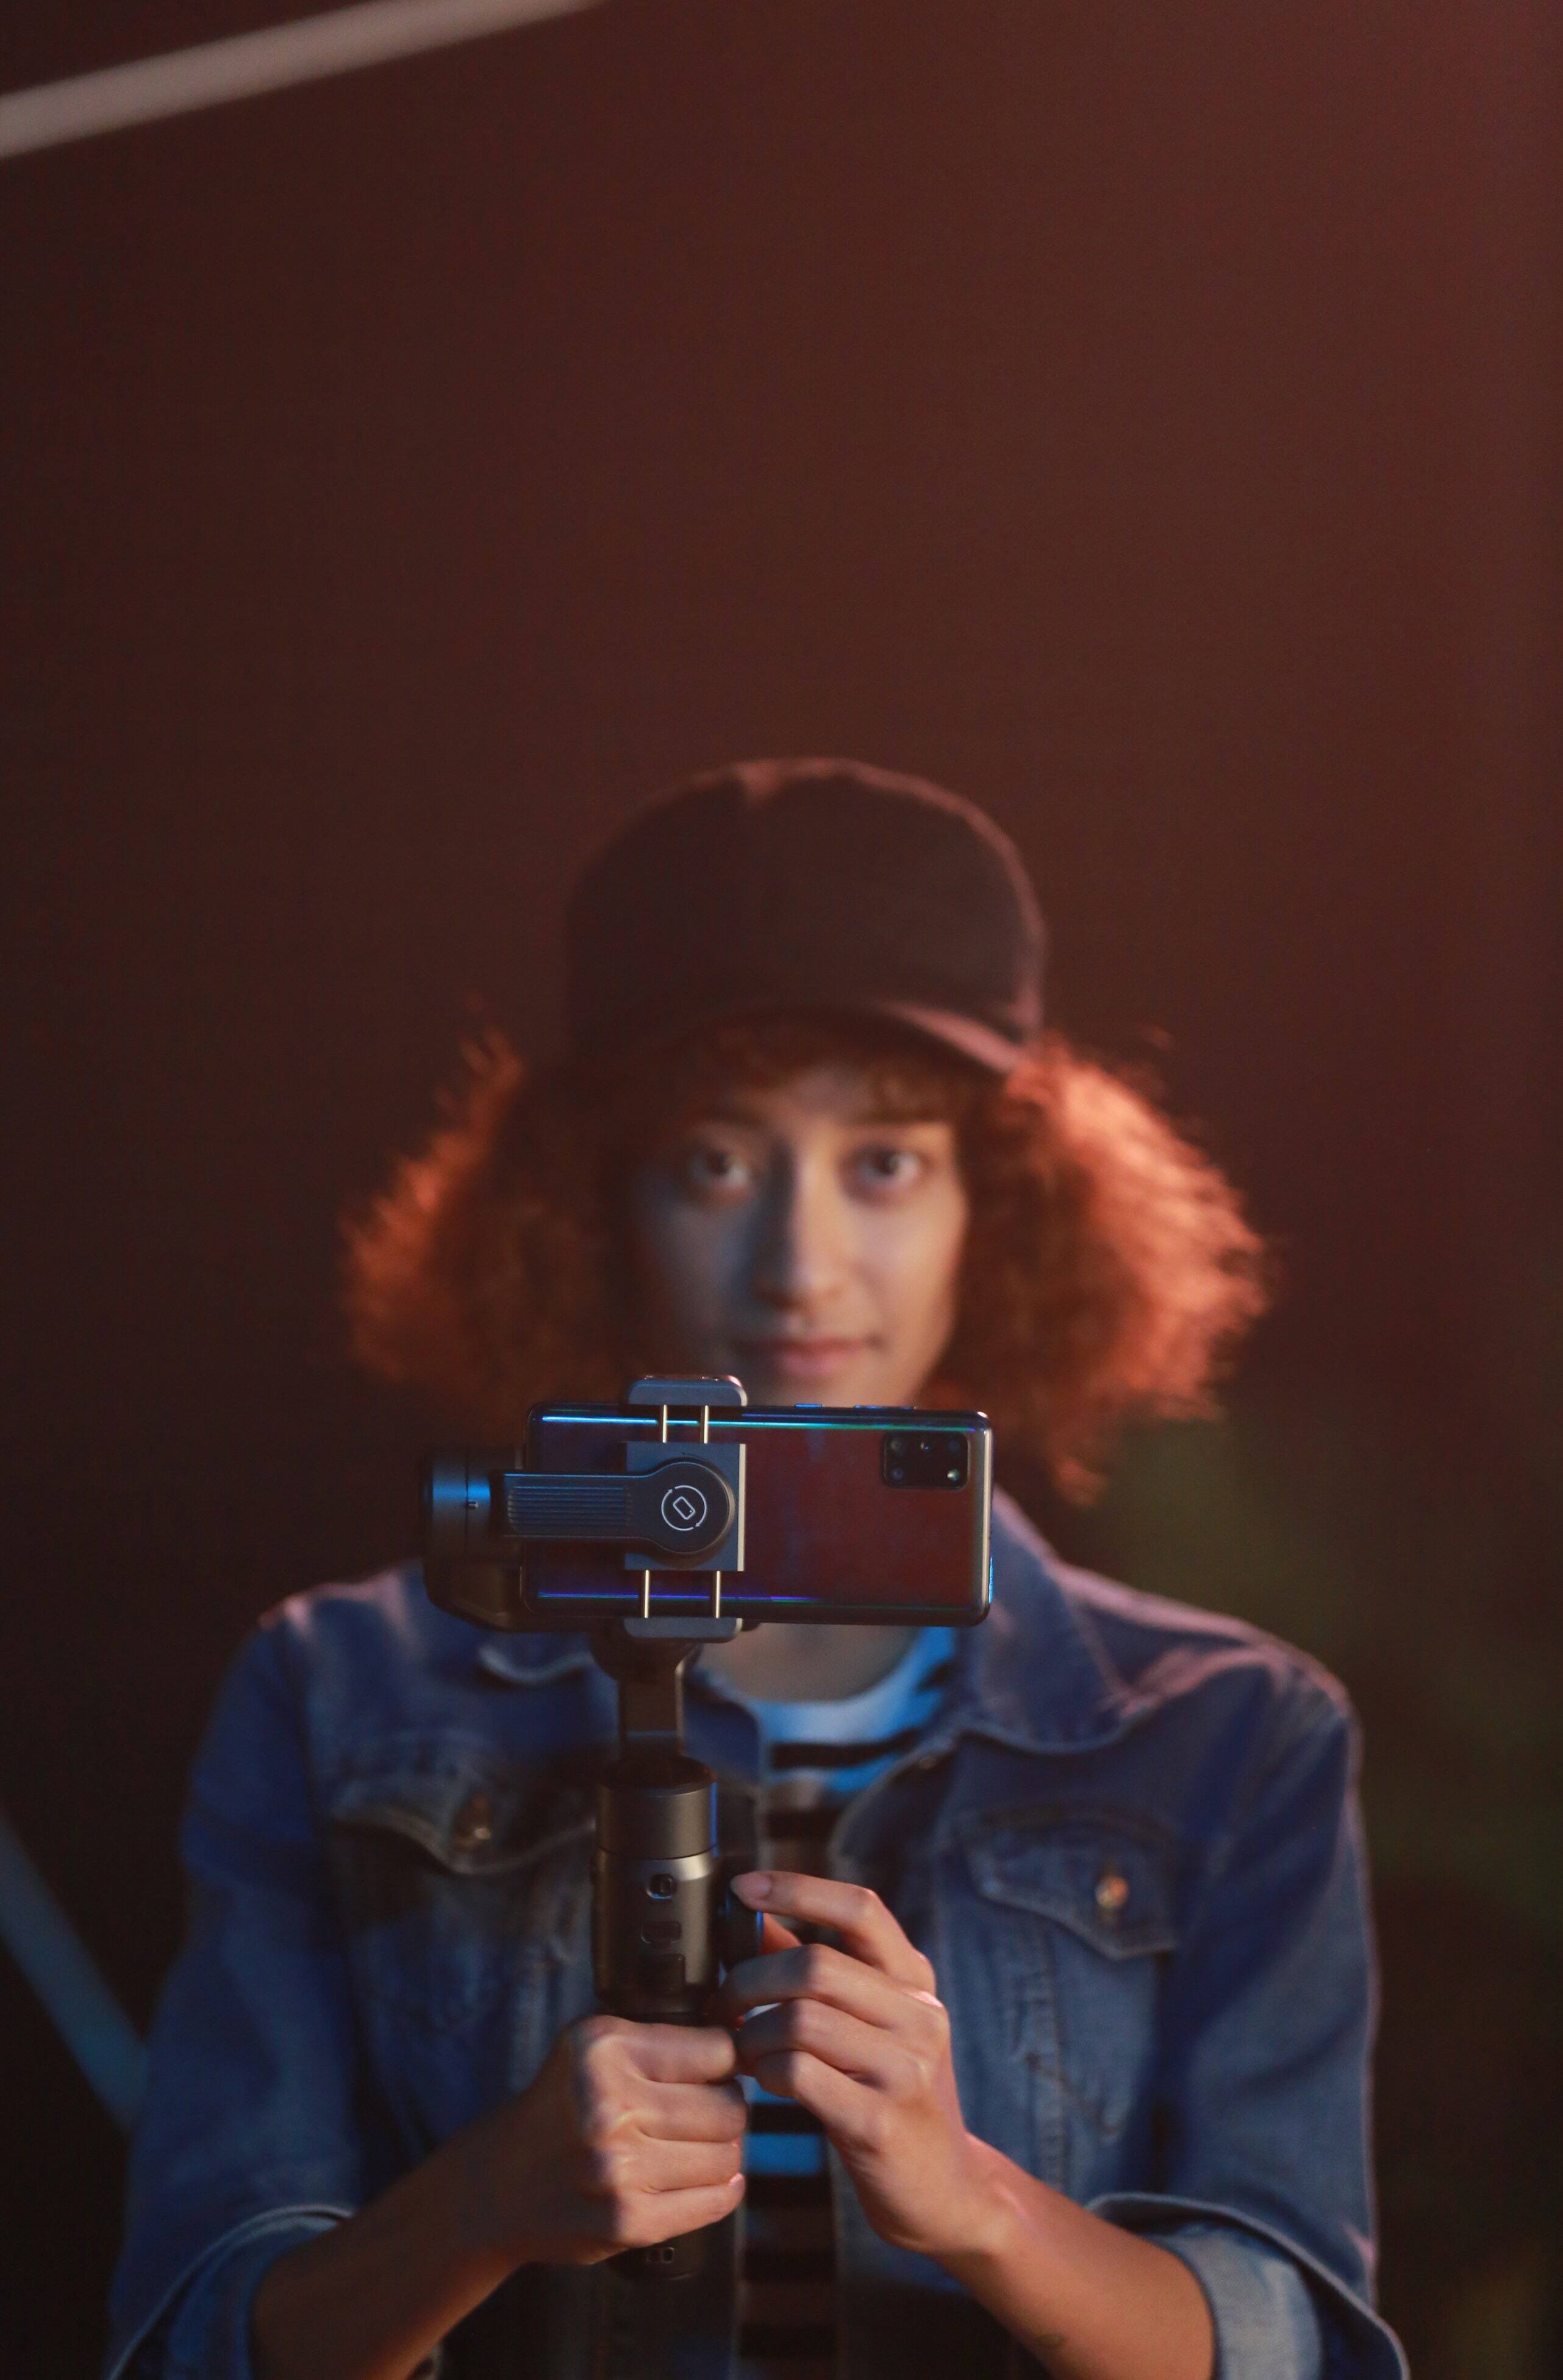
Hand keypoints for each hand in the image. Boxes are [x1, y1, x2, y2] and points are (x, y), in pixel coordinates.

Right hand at [455, 2014, 746, 2265]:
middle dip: (729, 2108)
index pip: (718, 2051)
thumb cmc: (560, 2105)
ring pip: (726, 2156)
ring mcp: (619, 2169)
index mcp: (605, 2050)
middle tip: (708, 2111)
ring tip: (699, 2145)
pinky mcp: (627, 2221)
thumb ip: (662, 2037)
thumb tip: (749, 2043)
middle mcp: (611, 2107)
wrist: (501, 2182)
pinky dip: (721, 2191)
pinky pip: (712, 2201)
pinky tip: (707, 2179)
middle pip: (729, 2107)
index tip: (723, 2069)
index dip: (728, 2060)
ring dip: (724, 2151)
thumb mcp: (594, 2044)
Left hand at [722, 1871, 1000, 2264]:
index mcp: (915, 1981)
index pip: (860, 1909)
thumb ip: (817, 1972)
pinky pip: (800, 2074)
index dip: (798, 1888)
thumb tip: (755, 1916)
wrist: (945, 2192)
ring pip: (801, 2018)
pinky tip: (764, 2081)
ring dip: (753, 2033)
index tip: (743, 1887)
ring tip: (742, 2050)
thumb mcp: (870, 2025)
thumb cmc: (890, 2099)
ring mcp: (906, 2068)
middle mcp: (920, 2015)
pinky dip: (766, 2072)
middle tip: (723, 2004)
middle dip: (750, 1979)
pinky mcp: (880, 2120)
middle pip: (816, 1964)